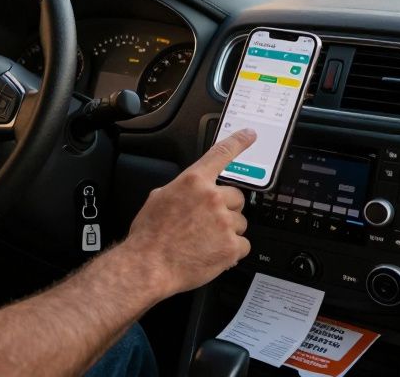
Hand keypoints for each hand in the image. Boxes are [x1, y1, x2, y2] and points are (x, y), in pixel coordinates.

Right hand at [118, 129, 256, 296]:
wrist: (149, 264)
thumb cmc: (150, 235)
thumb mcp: (159, 199)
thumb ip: (182, 190)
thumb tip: (190, 191)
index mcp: (193, 182)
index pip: (220, 154)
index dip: (238, 142)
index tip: (250, 134)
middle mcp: (211, 198)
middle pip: (236, 197)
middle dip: (226, 208)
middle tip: (208, 222)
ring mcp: (224, 222)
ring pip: (240, 222)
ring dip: (228, 231)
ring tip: (205, 241)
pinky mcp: (231, 246)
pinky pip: (243, 245)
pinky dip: (231, 251)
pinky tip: (212, 253)